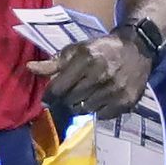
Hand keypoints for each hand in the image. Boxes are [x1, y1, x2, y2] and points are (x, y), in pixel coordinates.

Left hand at [27, 32, 150, 119]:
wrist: (136, 50)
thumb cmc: (101, 49)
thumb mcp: (77, 50)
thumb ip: (53, 63)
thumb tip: (29, 68)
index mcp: (85, 59)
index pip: (59, 87)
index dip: (49, 95)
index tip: (47, 98)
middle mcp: (100, 75)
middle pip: (70, 100)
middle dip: (65, 99)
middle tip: (69, 93)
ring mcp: (114, 90)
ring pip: (85, 110)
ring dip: (80, 105)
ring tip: (85, 94)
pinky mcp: (126, 102)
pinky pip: (102, 115)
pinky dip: (97, 110)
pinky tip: (99, 98)